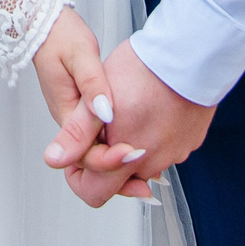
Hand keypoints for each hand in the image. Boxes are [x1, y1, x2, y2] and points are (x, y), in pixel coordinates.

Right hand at [31, 8, 147, 198]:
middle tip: (149, 185)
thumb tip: (106, 115)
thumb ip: (93, 86)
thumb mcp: (80, 56)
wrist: (47, 26)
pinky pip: (105, 140)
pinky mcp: (89, 113)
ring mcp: (80, 120)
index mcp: (67, 114)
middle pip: (93, 166)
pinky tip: (145, 146)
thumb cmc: (61, 37)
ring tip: (153, 170)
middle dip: (119, 177)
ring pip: (100, 155)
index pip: (86, 156)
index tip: (137, 153)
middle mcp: (72, 123)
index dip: (112, 161)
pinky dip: (123, 149)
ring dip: (123, 167)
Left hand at [49, 40, 213, 206]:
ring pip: (144, 162)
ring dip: (132, 144)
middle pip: (120, 179)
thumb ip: (77, 136)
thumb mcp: (97, 101)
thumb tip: (54, 159)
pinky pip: (165, 146)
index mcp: (126, 159)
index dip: (79, 171)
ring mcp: (175, 153)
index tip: (80, 147)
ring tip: (131, 108)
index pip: (94, 192)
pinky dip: (155, 133)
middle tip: (105, 125)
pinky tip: (151, 106)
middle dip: (107, 157)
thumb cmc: (145, 70)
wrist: (190, 53)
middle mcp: (153, 164)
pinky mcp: (189, 140)